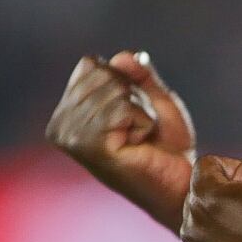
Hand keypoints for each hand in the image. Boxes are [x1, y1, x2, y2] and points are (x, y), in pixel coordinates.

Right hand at [46, 50, 196, 232]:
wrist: (181, 183)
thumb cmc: (165, 146)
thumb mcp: (152, 98)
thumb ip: (137, 74)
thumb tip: (123, 57)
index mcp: (65, 112)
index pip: (91, 64)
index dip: (124, 82)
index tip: (130, 115)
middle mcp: (59, 125)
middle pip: (104, 74)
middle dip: (134, 97)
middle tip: (138, 130)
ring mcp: (71, 138)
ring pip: (116, 90)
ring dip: (141, 112)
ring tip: (139, 139)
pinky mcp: (91, 148)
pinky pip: (125, 108)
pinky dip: (144, 122)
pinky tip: (139, 147)